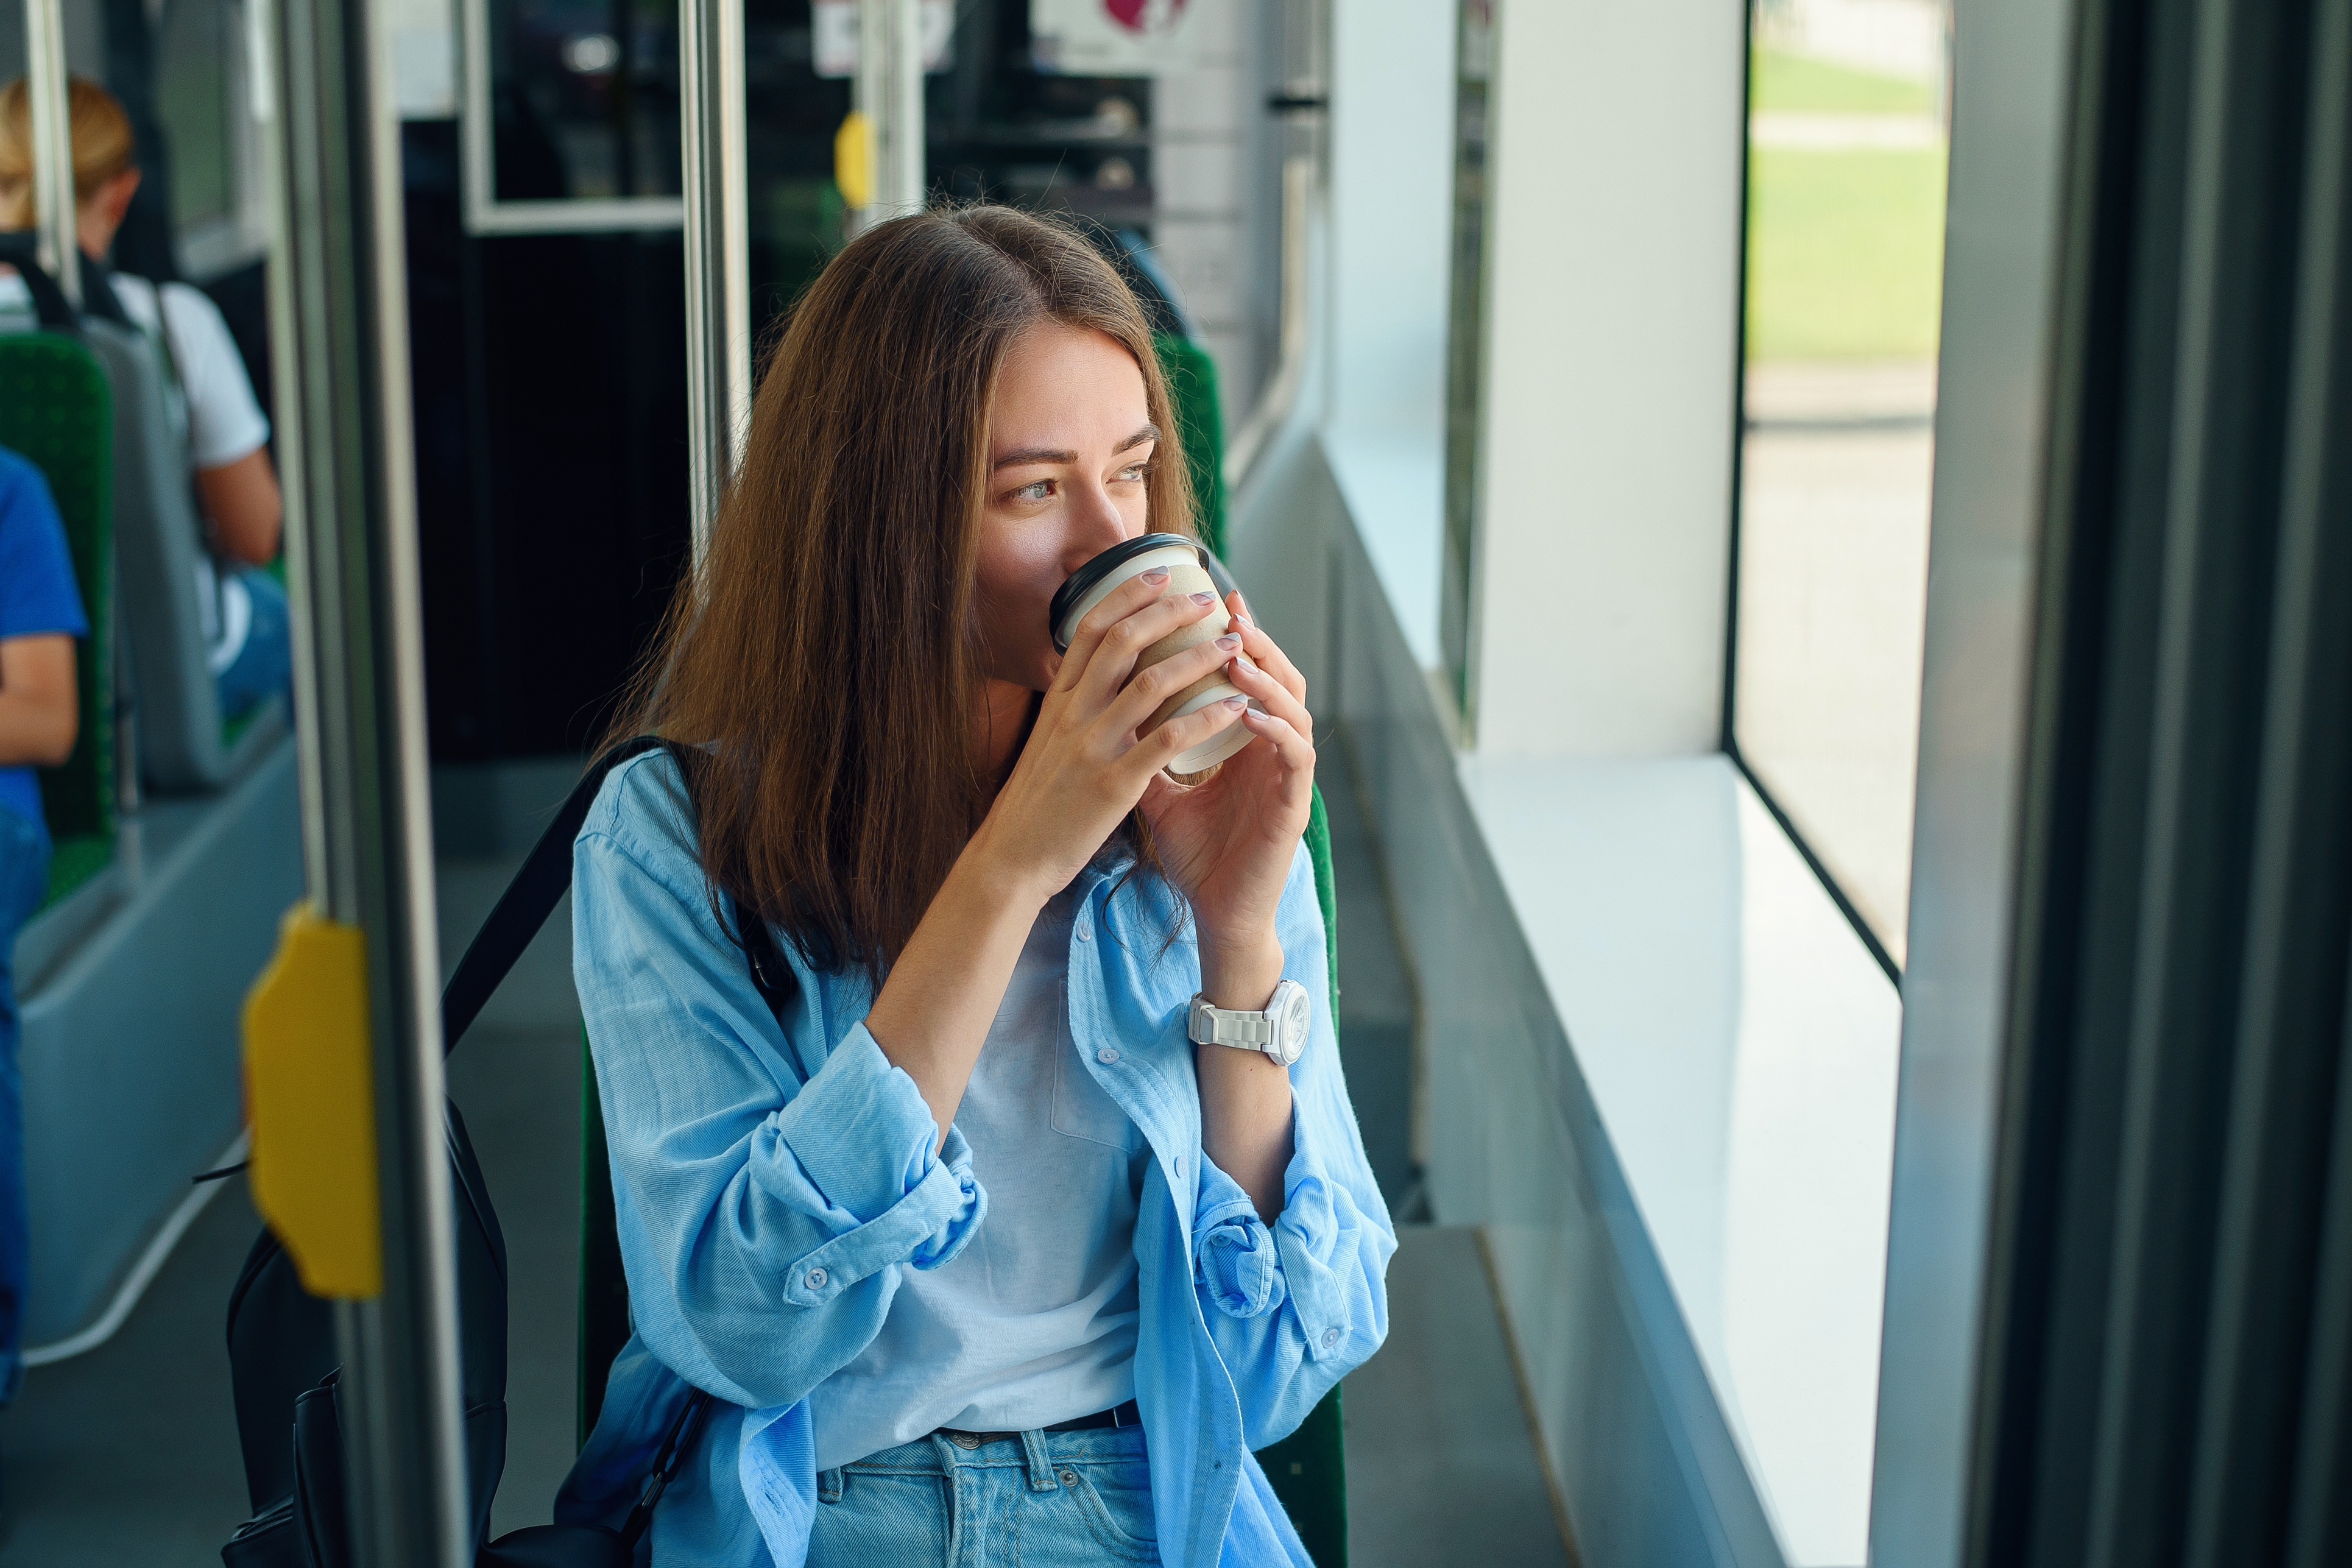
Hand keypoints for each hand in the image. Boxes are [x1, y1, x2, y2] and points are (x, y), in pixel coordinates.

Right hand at [965, 568, 1252, 904]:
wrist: (1012, 858)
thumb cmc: (1036, 803)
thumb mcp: (1048, 743)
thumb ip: (1074, 708)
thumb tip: (1099, 677)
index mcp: (1058, 701)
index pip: (1090, 629)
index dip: (1127, 594)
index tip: (1160, 572)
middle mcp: (1072, 714)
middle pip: (1123, 642)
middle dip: (1168, 613)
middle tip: (1207, 600)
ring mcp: (1092, 747)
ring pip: (1150, 683)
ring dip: (1198, 658)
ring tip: (1233, 646)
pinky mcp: (1113, 784)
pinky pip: (1168, 739)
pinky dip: (1206, 717)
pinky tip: (1234, 706)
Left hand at [1139, 592, 1314, 978]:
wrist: (1216, 914)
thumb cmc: (1196, 854)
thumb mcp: (1159, 794)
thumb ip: (1146, 751)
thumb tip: (1106, 710)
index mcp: (1245, 742)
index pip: (1247, 675)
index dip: (1234, 636)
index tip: (1210, 598)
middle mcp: (1272, 750)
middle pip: (1279, 677)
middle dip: (1258, 641)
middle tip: (1232, 610)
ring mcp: (1287, 775)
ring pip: (1294, 707)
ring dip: (1267, 678)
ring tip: (1238, 653)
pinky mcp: (1294, 804)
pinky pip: (1295, 754)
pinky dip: (1275, 728)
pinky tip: (1248, 710)